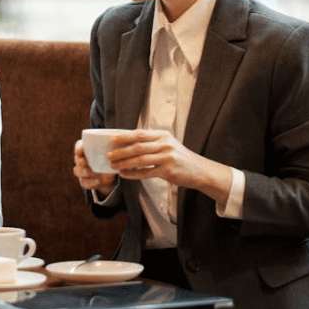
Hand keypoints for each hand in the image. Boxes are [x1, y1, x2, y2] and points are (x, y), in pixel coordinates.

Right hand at [73, 139, 117, 196]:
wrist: (108, 175)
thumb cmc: (109, 159)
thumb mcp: (111, 154)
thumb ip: (111, 152)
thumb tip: (117, 151)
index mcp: (86, 149)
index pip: (79, 146)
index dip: (78, 148)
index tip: (80, 151)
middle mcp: (81, 159)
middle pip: (77, 159)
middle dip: (80, 161)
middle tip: (84, 162)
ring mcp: (81, 170)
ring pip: (77, 171)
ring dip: (83, 171)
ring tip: (89, 172)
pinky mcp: (84, 181)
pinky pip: (84, 182)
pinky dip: (91, 182)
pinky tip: (98, 181)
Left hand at [108, 130, 232, 205]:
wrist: (199, 170)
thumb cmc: (179, 157)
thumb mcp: (168, 144)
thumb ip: (152, 142)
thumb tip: (128, 141)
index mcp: (163, 135)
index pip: (140, 134)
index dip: (124, 136)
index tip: (112, 140)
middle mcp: (165, 144)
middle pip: (138, 146)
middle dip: (121, 151)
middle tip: (108, 155)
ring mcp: (167, 157)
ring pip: (140, 160)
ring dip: (124, 163)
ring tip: (113, 166)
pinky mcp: (168, 171)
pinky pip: (146, 172)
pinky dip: (133, 174)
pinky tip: (124, 174)